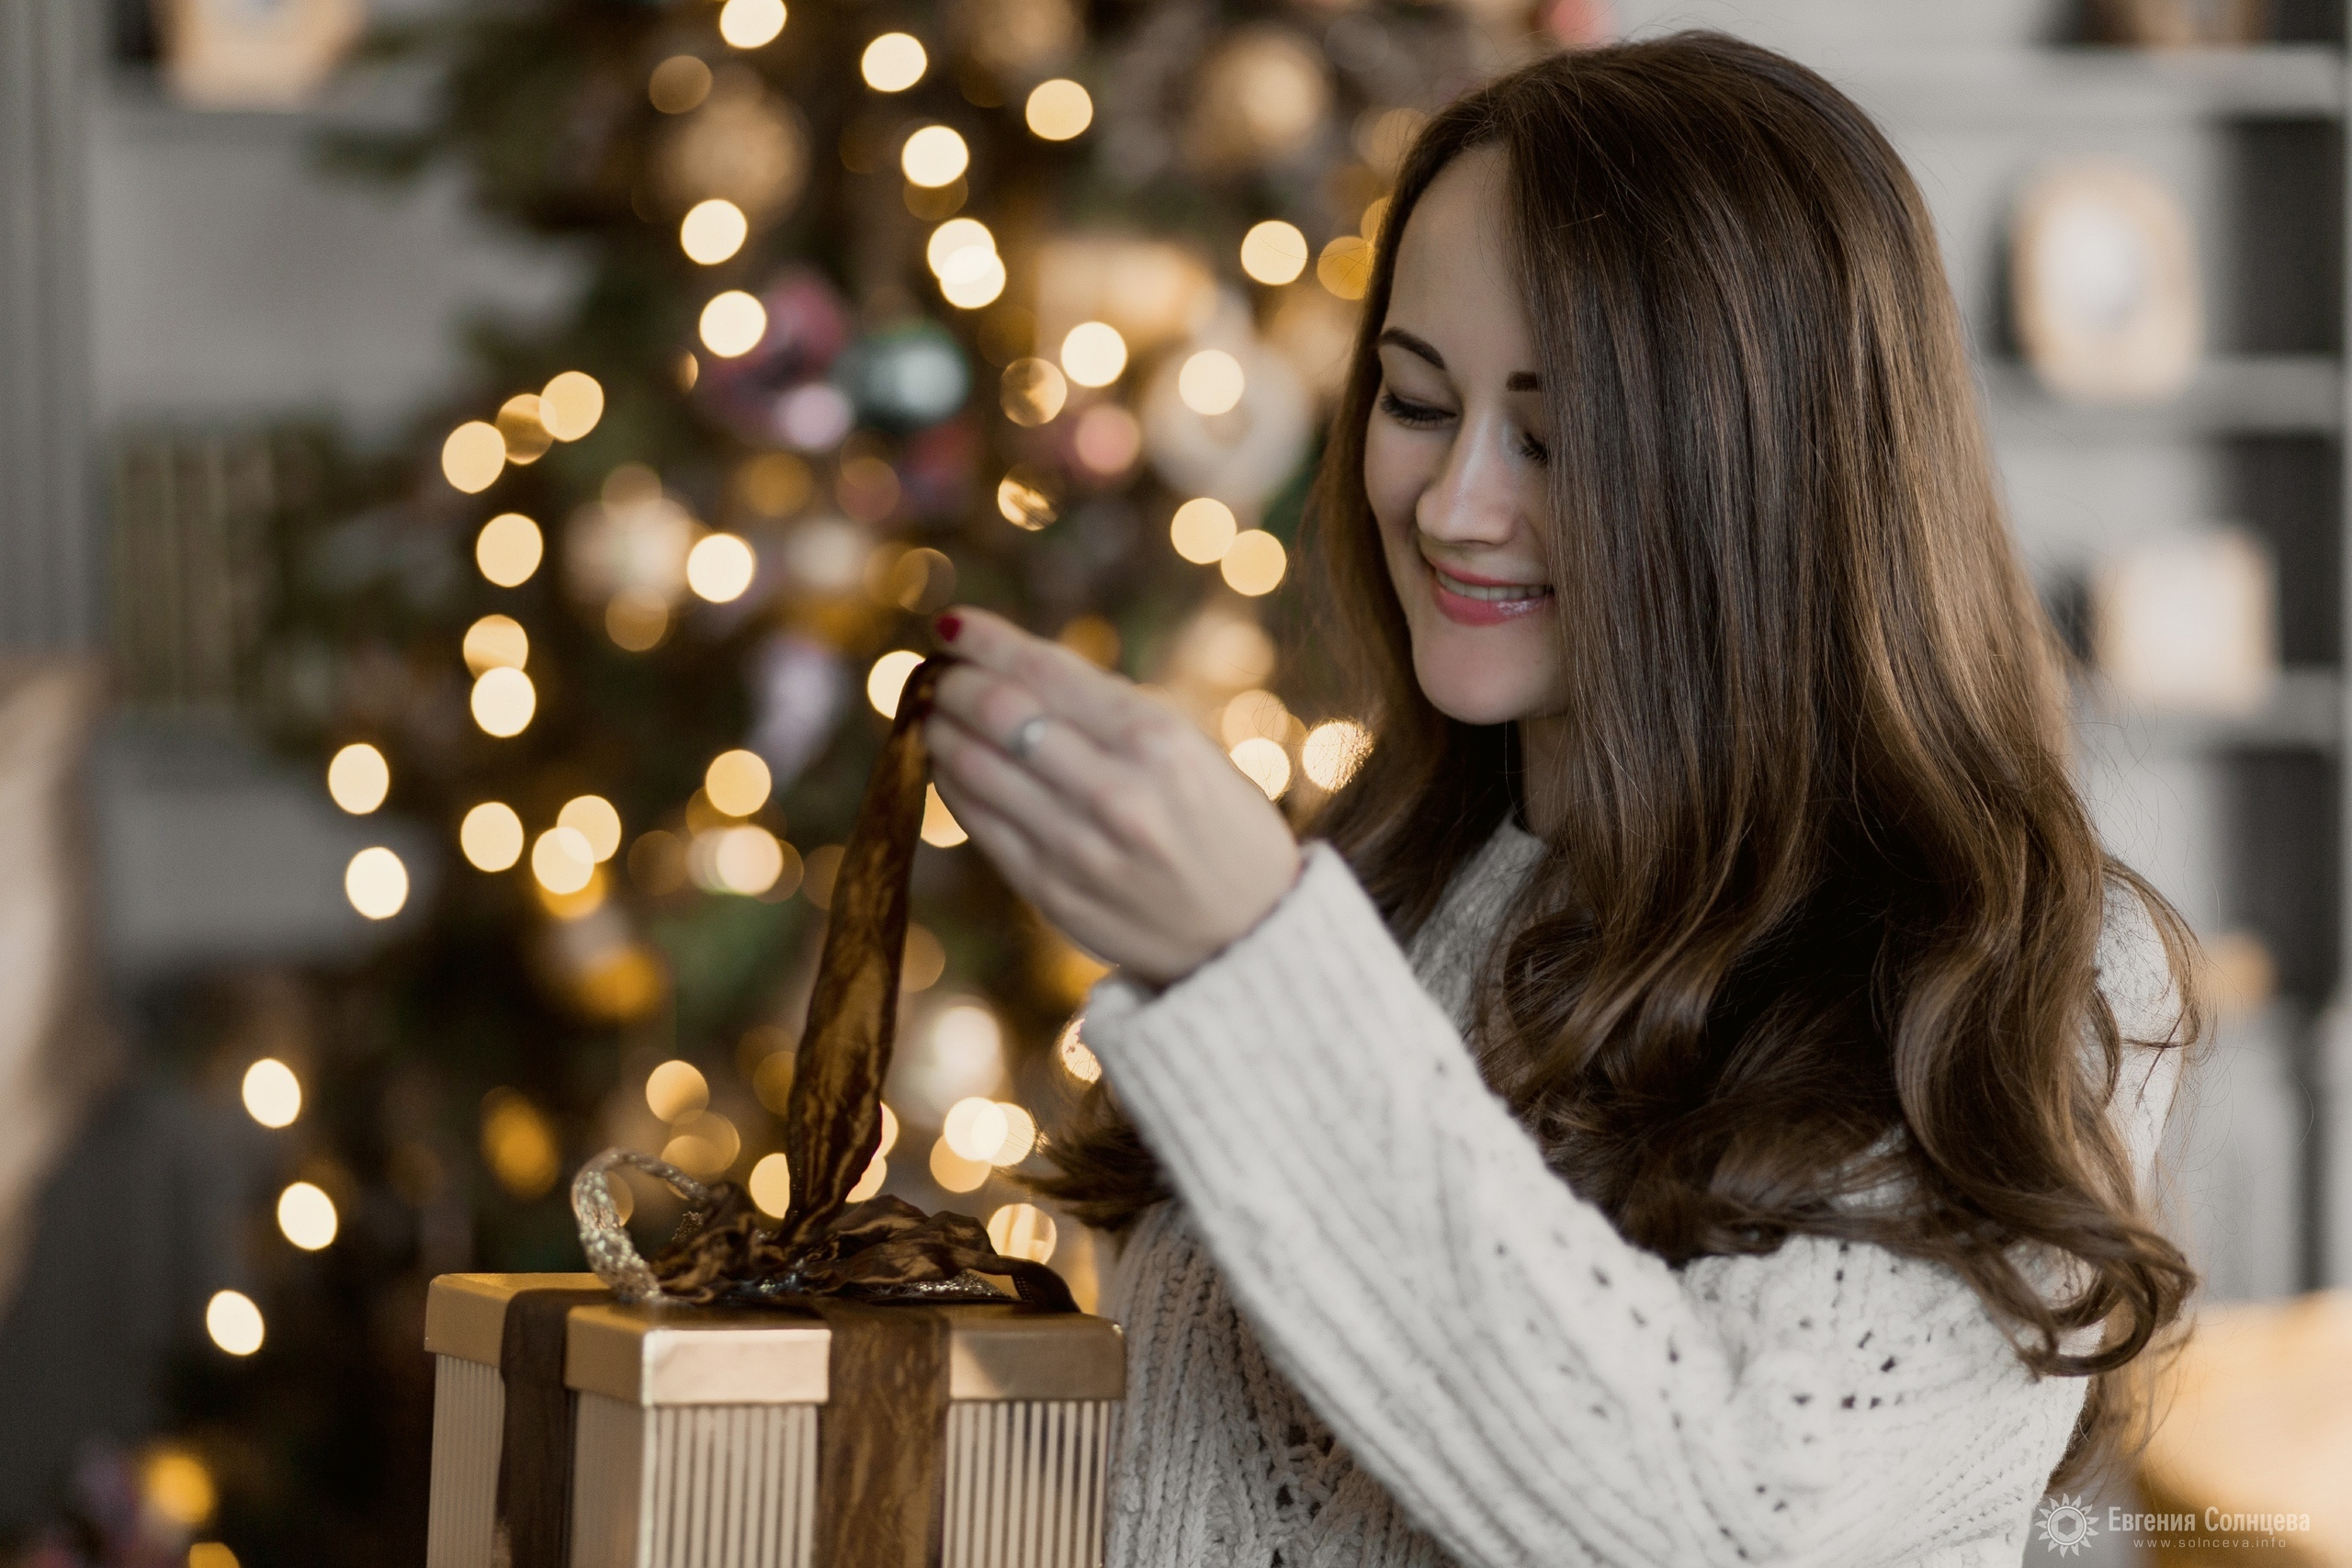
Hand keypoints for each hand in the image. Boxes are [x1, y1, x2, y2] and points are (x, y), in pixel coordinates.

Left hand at [922, 605, 1303, 987]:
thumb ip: (1109, 713)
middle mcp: (1114, 791)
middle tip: (938, 675)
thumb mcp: (1192, 750)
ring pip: (973, 768)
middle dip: (953, 684)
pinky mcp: (1049, 890)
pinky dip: (953, 784)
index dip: (986, 641)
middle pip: (998, 714)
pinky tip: (950, 766)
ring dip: (939, 731)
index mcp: (1158, 740)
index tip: (952, 625)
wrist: (1249, 934)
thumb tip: (1016, 668)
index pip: (1046, 671)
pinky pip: (979, 824)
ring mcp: (1077, 846)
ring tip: (934, 715)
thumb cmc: (1222, 826)